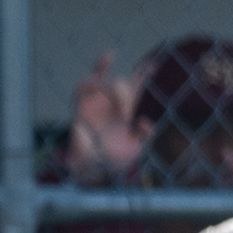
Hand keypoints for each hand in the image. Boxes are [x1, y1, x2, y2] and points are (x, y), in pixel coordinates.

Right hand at [67, 51, 146, 180]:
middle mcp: (111, 103)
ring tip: (114, 95)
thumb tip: (146, 123)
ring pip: (99, 80)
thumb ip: (144, 136)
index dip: (143, 75)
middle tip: (125, 117)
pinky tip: (96, 81)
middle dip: (125, 91)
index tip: (152, 65)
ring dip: (106, 83)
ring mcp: (95, 103)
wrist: (95, 168)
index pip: (136, 88)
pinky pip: (81, 90)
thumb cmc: (116, 156)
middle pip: (121, 83)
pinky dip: (88, 83)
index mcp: (127, 110)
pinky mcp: (80, 107)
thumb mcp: (136, 148)